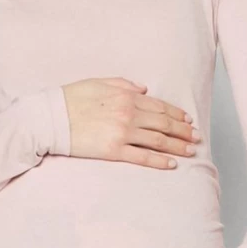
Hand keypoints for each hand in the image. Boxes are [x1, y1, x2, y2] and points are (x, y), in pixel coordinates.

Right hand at [61, 78, 200, 166]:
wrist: (50, 118)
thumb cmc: (70, 99)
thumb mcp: (98, 82)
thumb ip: (123, 84)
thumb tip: (144, 88)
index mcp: (126, 96)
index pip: (159, 106)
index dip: (176, 114)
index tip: (187, 120)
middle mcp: (128, 113)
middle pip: (163, 123)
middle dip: (183, 131)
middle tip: (196, 137)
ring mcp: (122, 133)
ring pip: (158, 140)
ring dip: (177, 146)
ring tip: (190, 151)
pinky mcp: (113, 150)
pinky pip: (142, 156)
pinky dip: (159, 161)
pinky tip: (171, 164)